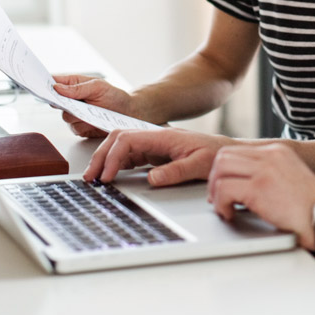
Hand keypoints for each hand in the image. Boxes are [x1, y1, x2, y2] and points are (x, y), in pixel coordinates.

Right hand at [52, 74, 135, 137]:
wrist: (128, 114)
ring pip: (65, 117)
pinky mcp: (79, 128)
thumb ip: (77, 88)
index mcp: (73, 84)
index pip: (54, 82)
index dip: (45, 84)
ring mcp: (74, 115)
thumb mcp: (98, 86)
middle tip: (73, 101)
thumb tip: (57, 87)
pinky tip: (94, 120)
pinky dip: (85, 125)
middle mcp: (71, 100)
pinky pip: (75, 129)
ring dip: (78, 115)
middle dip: (64, 103)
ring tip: (93, 110)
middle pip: (55, 103)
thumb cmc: (114, 96)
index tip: (41, 85)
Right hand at [84, 128, 232, 185]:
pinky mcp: (152, 153)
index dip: (113, 156)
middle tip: (90, 177)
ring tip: (94, 178)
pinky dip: (116, 164)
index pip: (128, 139)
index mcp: (161, 136)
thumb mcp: (199, 164)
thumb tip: (152, 179)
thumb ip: (176, 171)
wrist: (224, 151)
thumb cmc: (214, 154)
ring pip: (120, 146)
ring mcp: (151, 144)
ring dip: (105, 160)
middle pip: (117, 139)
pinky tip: (109, 175)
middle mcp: (153, 137)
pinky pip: (128, 155)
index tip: (107, 176)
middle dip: (101, 156)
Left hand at [207, 143, 314, 249]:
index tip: (221, 187)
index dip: (223, 171)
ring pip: (220, 170)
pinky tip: (230, 214)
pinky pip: (224, 189)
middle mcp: (270, 154)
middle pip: (223, 157)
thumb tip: (242, 181)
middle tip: (217, 198)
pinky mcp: (259, 188)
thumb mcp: (290, 178)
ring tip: (223, 207)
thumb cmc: (312, 208)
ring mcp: (264, 169)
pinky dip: (221, 204)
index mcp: (277, 150)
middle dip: (215, 179)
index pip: (236, 150)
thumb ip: (269, 173)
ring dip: (216, 191)